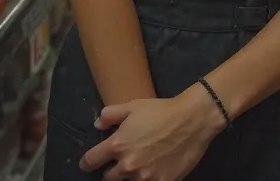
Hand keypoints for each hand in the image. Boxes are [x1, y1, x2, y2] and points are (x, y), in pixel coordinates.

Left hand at [79, 84, 225, 180]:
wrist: (191, 121)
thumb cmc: (161, 111)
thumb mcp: (133, 106)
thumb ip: (111, 114)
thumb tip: (97, 126)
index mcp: (118, 145)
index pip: (91, 161)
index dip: (88, 162)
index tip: (89, 163)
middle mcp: (127, 165)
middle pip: (108, 178)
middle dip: (111, 170)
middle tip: (122, 160)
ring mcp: (144, 178)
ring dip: (130, 175)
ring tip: (141, 162)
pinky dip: (148, 178)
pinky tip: (154, 168)